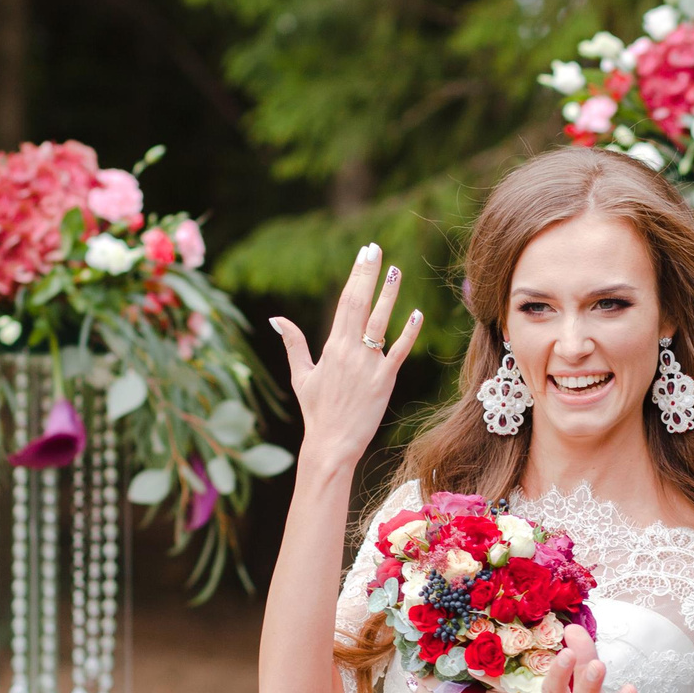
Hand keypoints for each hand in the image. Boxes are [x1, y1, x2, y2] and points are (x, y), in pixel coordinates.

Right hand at [271, 244, 422, 472]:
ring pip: (381, 323)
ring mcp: (368, 365)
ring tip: (396, 270)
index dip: (355, 276)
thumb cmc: (316, 411)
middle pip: (361, 304)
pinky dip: (408, 333)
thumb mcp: (300, 375)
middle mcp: (350, 351)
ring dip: (389, 295)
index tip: (363, 254)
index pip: (345, 302)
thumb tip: (276, 319)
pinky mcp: (384, 381)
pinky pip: (399, 352)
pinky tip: (417, 314)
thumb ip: (293, 344)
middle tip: (376, 249)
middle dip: (368, 274)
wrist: (331, 444)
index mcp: (331, 347)